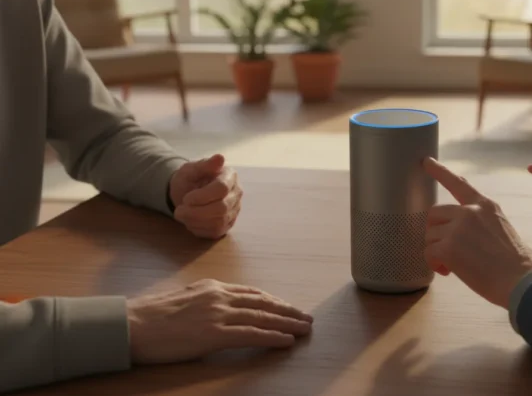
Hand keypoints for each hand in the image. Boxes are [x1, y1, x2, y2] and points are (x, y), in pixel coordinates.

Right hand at [127, 279, 312, 363]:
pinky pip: (252, 334)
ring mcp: (219, 314)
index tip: (286, 307)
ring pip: (263, 317)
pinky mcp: (215, 333)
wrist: (131, 325)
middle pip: (263, 303)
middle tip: (305, 317)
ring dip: (287, 323)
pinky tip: (286, 340)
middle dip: (287, 310)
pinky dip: (273, 337)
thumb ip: (204, 302)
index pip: (251, 293)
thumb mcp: (182, 300)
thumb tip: (216, 311)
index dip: (272, 301)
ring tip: (304, 328)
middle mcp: (219, 296)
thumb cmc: (149, 317)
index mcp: (212, 287)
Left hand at [169, 154, 242, 238]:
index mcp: (230, 177)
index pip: (222, 188)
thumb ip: (204, 165)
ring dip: (195, 221)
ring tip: (182, 215)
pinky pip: (215, 232)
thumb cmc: (190, 179)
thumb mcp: (191, 169)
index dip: (203, 196)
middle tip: (178, 211)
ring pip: (218, 222)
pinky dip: (198, 229)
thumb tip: (220, 158)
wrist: (187, 193)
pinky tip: (190, 221)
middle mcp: (236, 194)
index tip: (186, 199)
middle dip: (196, 212)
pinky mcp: (227, 225)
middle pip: (221, 208)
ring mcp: (234, 210)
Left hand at [422, 158, 531, 308]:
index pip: (458, 184)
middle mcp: (470, 211)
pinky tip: (448, 271)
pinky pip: (428, 252)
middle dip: (436, 232)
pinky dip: (434, 264)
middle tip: (447, 250)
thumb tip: (460, 234)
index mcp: (485, 206)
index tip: (426, 161)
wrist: (521, 281)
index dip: (440, 172)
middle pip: (435, 214)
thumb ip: (480, 223)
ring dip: (436, 251)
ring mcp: (458, 227)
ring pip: (430, 235)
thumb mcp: (502, 229)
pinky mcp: (448, 246)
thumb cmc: (516, 264)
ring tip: (453, 265)